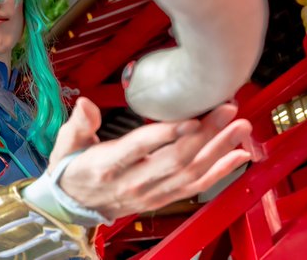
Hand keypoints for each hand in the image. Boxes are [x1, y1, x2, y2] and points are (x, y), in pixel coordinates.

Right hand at [49, 97, 251, 220]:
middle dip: (206, 134)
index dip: (166, 134)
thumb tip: (85, 103)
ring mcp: (150, 193)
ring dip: (219, 150)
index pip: (140, 148)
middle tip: (227, 109)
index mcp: (108, 166)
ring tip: (240, 127)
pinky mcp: (161, 199)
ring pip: (191, 173)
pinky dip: (220, 172)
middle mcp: (133, 182)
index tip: (191, 118)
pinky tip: (238, 156)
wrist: (73, 203)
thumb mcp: (67, 143)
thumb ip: (78, 124)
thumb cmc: (73, 167)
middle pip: (175, 159)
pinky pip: (195, 187)